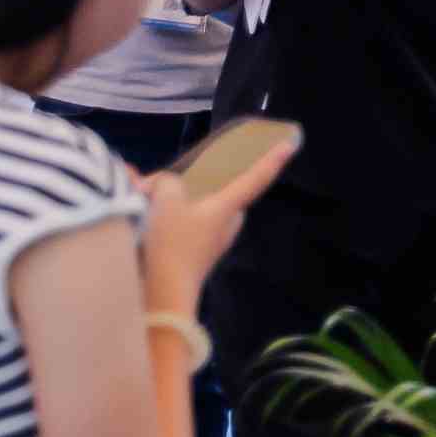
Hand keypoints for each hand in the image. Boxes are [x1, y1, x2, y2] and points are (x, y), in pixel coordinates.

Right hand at [136, 138, 291, 309]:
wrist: (162, 293)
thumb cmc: (172, 243)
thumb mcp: (166, 201)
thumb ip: (166, 183)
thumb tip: (162, 184)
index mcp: (228, 207)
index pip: (257, 177)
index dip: (273, 159)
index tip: (291, 143)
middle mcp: (227, 224)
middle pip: (224, 195)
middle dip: (202, 184)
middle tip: (173, 179)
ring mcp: (213, 243)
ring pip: (202, 212)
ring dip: (180, 204)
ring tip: (148, 198)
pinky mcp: (196, 257)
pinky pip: (188, 229)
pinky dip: (170, 222)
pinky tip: (145, 221)